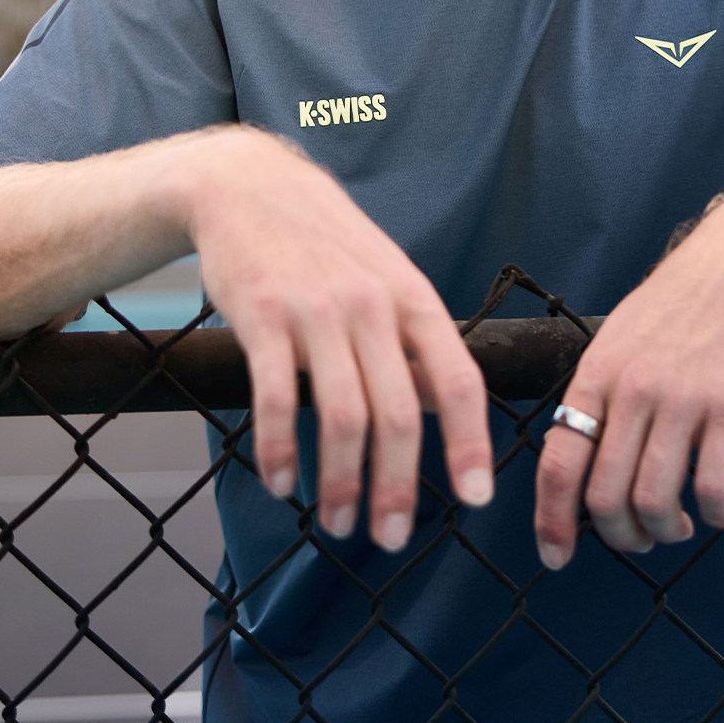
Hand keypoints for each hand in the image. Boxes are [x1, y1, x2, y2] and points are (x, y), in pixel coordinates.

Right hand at [184, 129, 493, 549]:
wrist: (248, 186)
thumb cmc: (324, 240)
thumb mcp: (386, 272)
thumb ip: (415, 337)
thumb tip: (445, 408)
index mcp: (412, 296)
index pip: (458, 378)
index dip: (470, 442)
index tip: (475, 499)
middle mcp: (372, 305)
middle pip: (399, 414)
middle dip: (398, 487)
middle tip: (390, 537)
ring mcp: (317, 311)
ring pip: (343, 417)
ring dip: (341, 483)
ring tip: (337, 522)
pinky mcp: (262, 318)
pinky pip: (277, 400)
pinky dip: (280, 452)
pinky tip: (279, 484)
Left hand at [532, 195, 723, 567]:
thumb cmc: (679, 305)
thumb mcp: (618, 340)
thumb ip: (601, 396)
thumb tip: (580, 463)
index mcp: (596, 376)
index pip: (559, 463)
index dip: (551, 521)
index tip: (555, 556)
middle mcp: (632, 392)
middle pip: (605, 497)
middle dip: (619, 537)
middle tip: (638, 537)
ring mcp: (681, 401)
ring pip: (655, 502)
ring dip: (665, 530)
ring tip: (679, 523)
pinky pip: (714, 489)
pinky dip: (716, 516)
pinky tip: (719, 508)